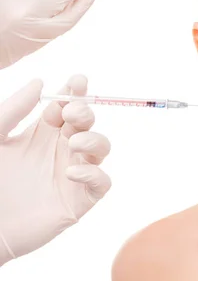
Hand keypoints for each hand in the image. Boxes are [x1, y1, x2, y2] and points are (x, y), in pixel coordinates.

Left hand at [0, 75, 110, 265]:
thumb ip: (13, 110)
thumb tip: (40, 82)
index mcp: (40, 134)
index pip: (65, 106)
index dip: (75, 92)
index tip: (78, 80)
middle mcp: (59, 150)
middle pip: (87, 123)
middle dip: (86, 113)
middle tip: (72, 114)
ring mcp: (72, 173)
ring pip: (101, 148)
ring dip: (94, 140)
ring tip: (74, 143)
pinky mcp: (79, 200)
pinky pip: (102, 182)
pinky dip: (94, 174)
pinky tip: (71, 173)